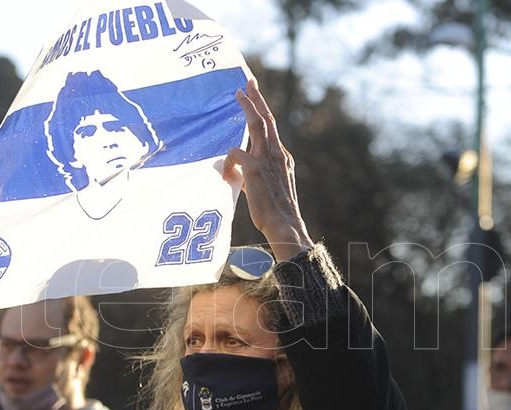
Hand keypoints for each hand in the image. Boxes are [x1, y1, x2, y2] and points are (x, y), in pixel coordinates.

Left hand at [223, 78, 312, 260]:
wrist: (284, 226)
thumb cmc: (276, 213)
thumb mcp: (268, 188)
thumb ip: (255, 175)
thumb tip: (237, 172)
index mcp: (282, 158)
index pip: (271, 130)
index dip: (263, 112)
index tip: (256, 98)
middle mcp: (277, 154)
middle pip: (266, 118)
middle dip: (257, 98)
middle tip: (248, 82)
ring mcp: (268, 159)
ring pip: (257, 124)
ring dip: (247, 107)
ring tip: (238, 94)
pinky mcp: (255, 168)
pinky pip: (235, 154)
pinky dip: (227, 162)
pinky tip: (226, 176)